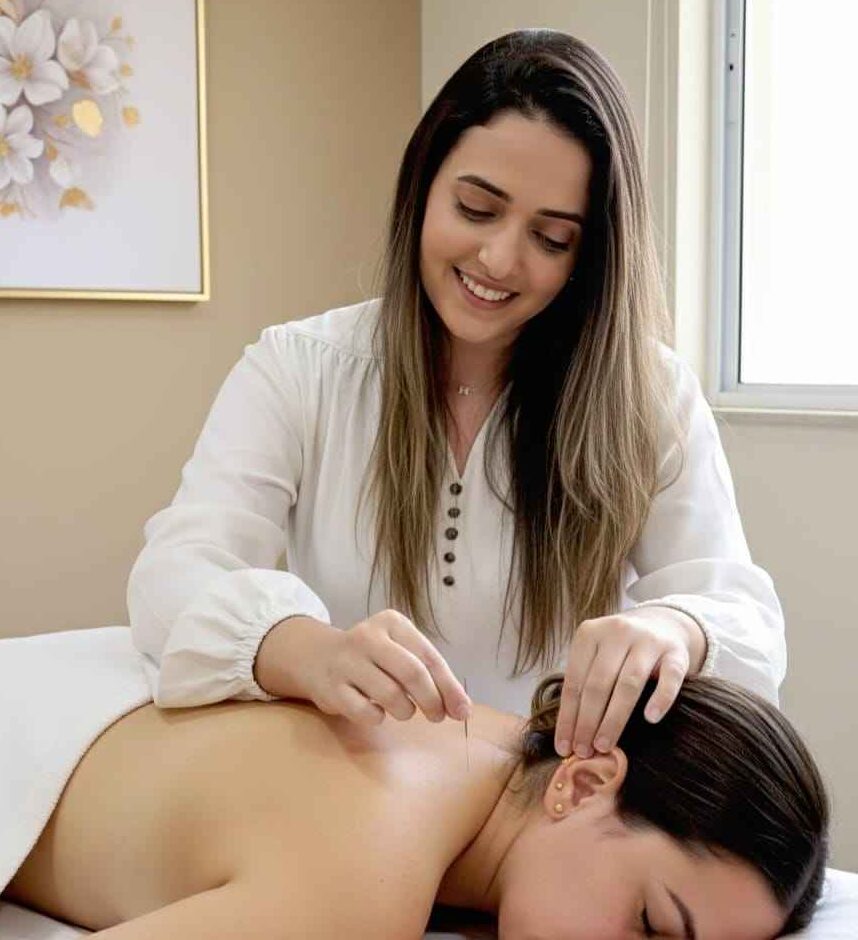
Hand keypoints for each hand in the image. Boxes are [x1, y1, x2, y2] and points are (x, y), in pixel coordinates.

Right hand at [266, 609, 471, 726]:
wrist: (317, 657)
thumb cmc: (372, 657)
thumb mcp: (399, 651)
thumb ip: (429, 674)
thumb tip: (461, 708)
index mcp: (392, 623)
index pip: (429, 656)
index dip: (449, 687)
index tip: (463, 711)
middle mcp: (368, 637)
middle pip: (412, 673)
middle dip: (432, 700)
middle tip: (437, 716)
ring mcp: (347, 662)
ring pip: (390, 695)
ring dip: (405, 711)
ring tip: (404, 710)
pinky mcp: (332, 688)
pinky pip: (365, 712)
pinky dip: (379, 718)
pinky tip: (377, 711)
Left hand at [553, 606, 704, 758]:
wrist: (660, 625)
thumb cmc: (618, 652)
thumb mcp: (596, 657)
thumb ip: (583, 686)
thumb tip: (569, 736)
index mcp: (589, 634)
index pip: (574, 681)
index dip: (568, 717)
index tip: (564, 747)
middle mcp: (617, 632)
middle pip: (598, 684)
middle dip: (587, 721)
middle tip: (583, 752)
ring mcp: (648, 640)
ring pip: (628, 684)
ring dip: (614, 718)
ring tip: (604, 745)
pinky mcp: (675, 653)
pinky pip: (669, 678)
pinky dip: (660, 698)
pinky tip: (651, 718)